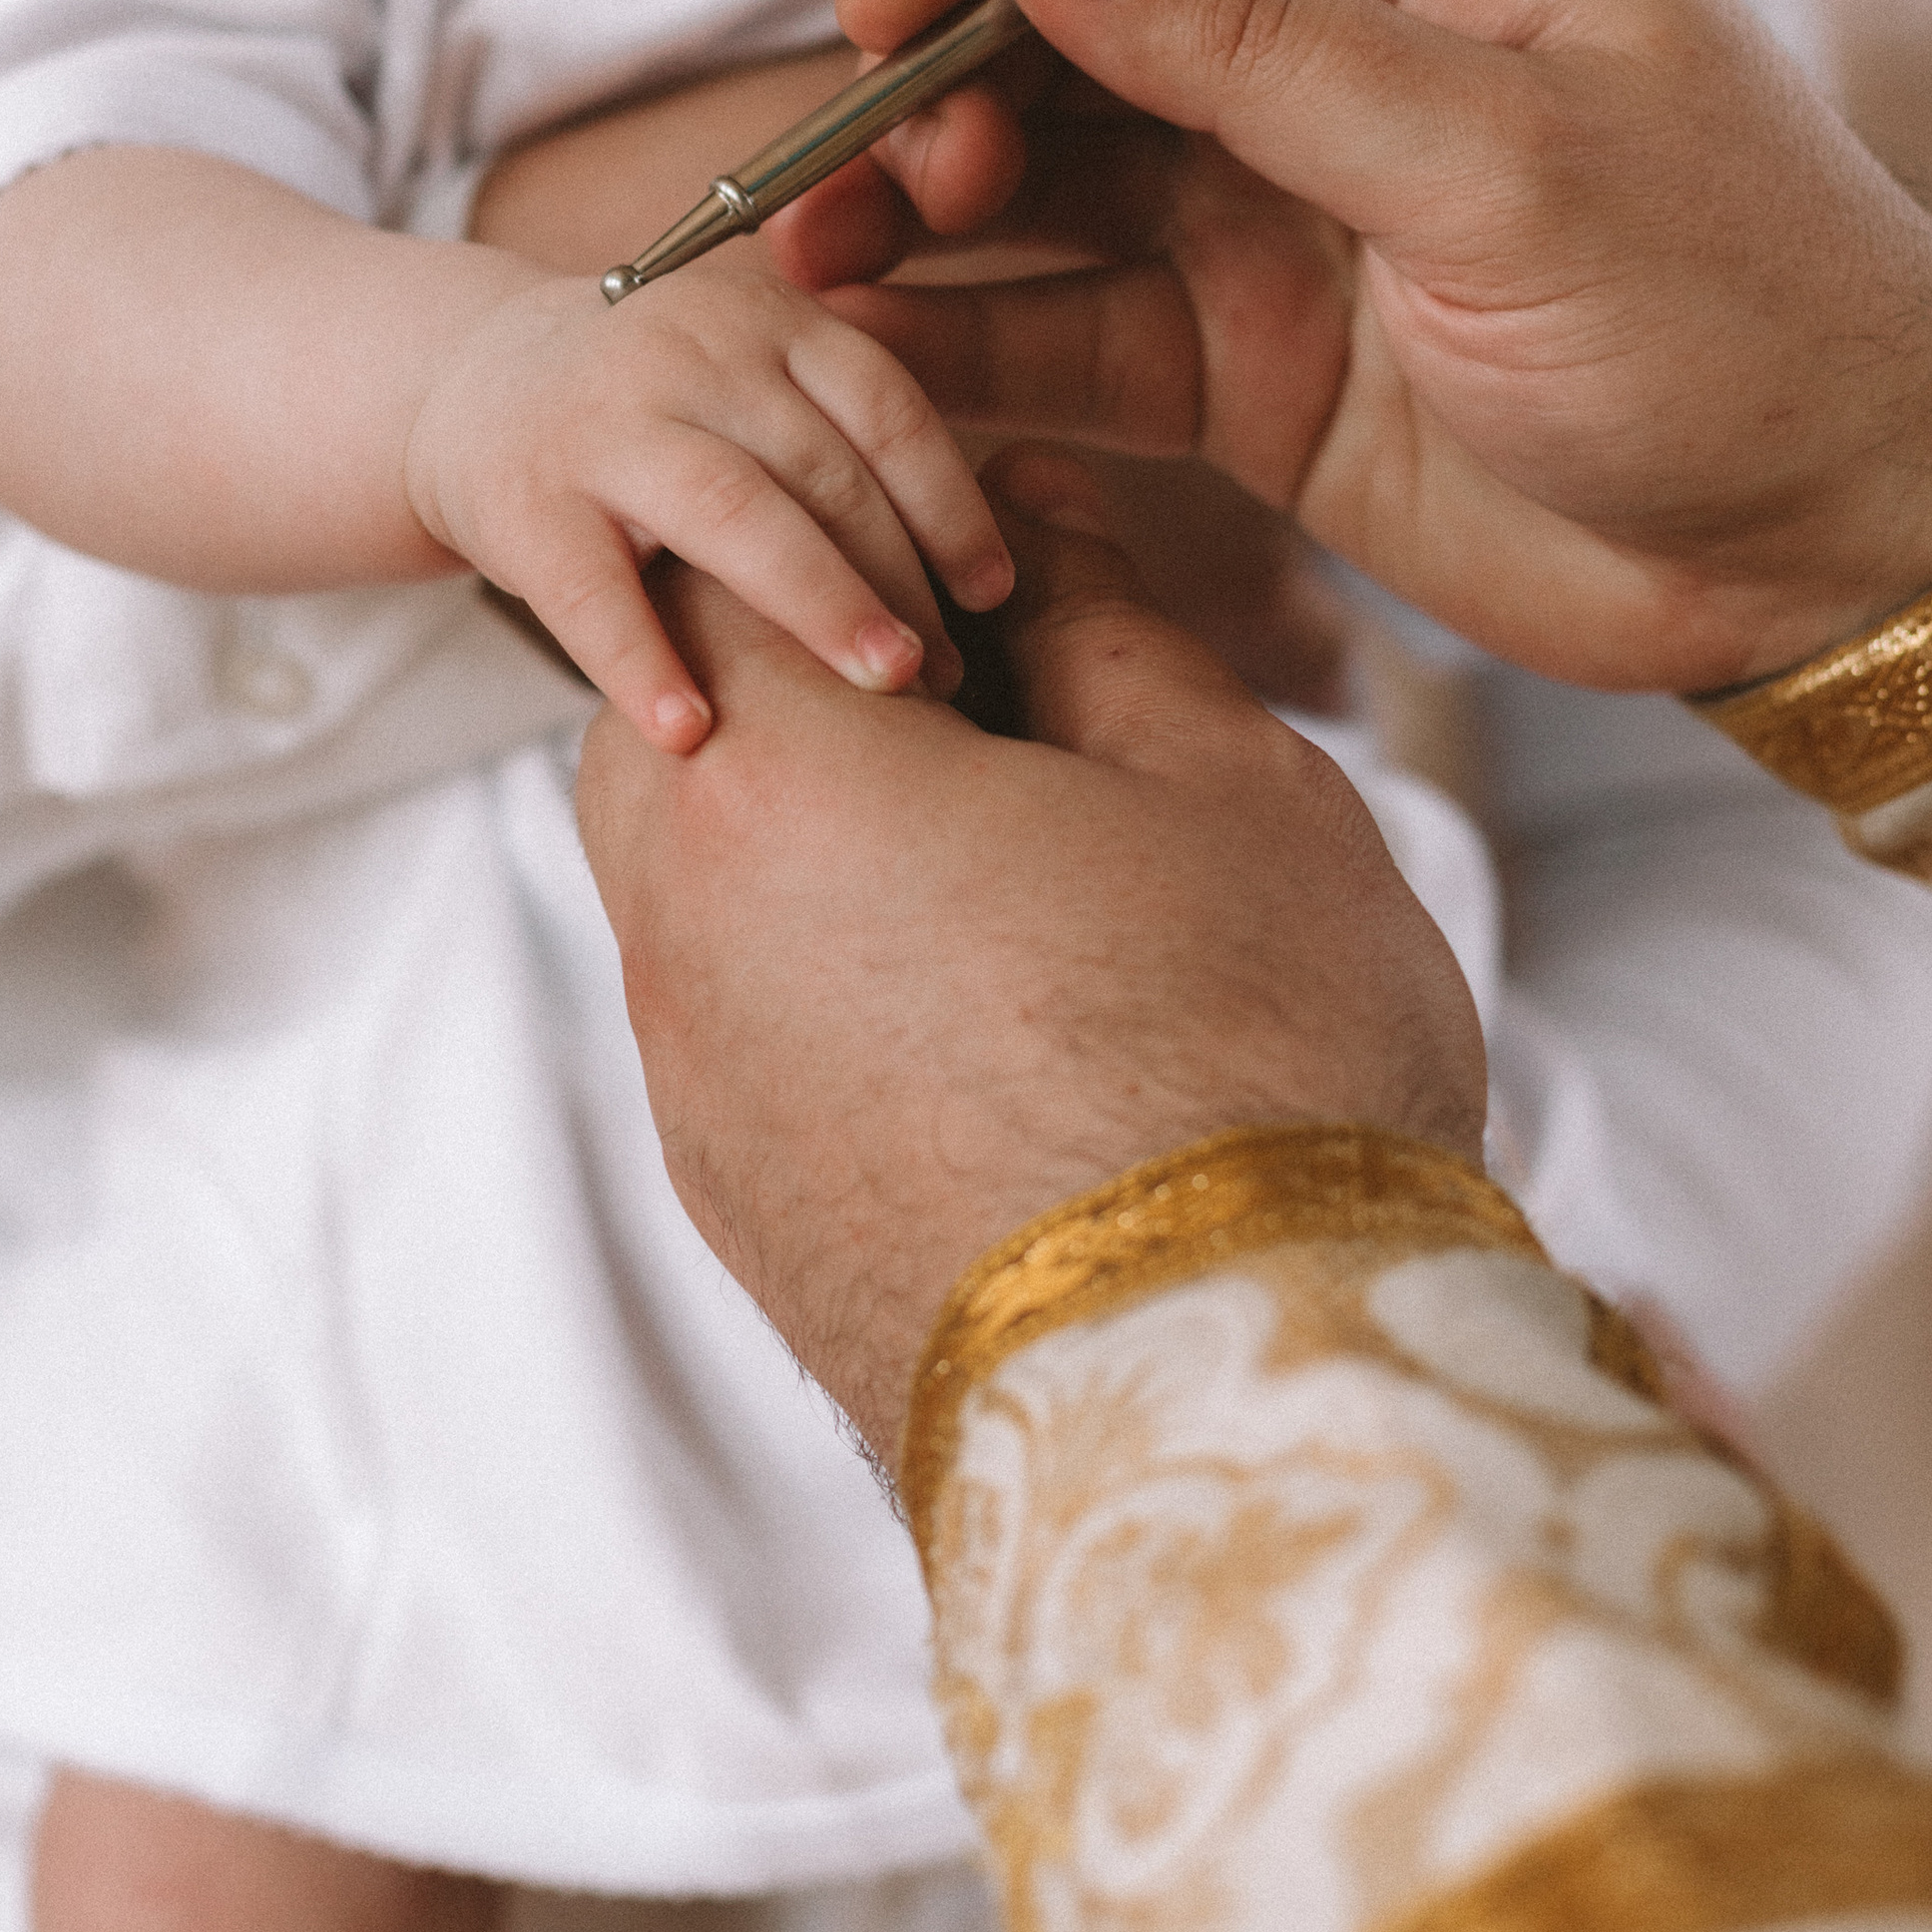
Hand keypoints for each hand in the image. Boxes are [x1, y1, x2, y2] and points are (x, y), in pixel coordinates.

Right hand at [402, 253, 1013, 751]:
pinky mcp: (524, 502)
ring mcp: (604, 423)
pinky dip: (644, 663)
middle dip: (899, 576)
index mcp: (768, 325)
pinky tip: (691, 733)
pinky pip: (593, 591)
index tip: (996, 593)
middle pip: (821, 469)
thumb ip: (840, 444)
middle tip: (953, 674)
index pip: (884, 409)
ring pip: (731, 512)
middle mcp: (691, 355)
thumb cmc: (661, 413)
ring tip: (888, 690)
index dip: (951, 503)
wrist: (473, 380)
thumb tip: (977, 583)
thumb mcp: (753, 382)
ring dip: (818, 603)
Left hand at [575, 455, 1485, 1467]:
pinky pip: (737, 1021)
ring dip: (816, 831)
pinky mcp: (737, 1204)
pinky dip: (822, 971)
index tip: (995, 588)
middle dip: (811, 680)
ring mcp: (693, 1087)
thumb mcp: (1219, 780)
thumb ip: (1098, 619)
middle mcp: (678, 931)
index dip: (862, 543)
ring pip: (698, 880)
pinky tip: (992, 1009)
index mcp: (768, 781)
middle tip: (1004, 709)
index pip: (731, 568)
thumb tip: (1032, 518)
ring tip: (1019, 865)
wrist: (1233, 1412)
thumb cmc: (1253, 1062)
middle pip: (678, 720)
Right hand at [775, 0, 1931, 695]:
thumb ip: (1257, 47)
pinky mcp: (1240, 360)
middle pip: (1064, 20)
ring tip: (818, 264)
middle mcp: (1319, 48)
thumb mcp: (1501, 162)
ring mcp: (1268, 206)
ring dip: (920, 214)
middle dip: (936, 86)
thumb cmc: (1738, 310)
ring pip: (1042, 180)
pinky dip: (967, 342)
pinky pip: (1068, 333)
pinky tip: (877, 355)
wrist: (1829, 549)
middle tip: (858, 173)